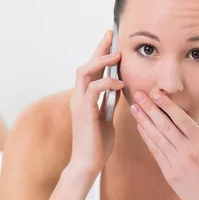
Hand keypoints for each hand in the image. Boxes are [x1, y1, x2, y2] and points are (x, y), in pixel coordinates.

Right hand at [68, 30, 124, 177]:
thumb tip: (119, 88)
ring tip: (117, 56)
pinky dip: (107, 83)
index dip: (100, 54)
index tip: (110, 40)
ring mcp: (79, 104)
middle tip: (111, 35)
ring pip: (85, 73)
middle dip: (99, 49)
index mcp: (84, 99)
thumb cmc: (98, 145)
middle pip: (86, 65)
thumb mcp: (107, 118)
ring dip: (101, 62)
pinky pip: (93, 90)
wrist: (87, 164)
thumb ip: (109, 102)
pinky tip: (120, 84)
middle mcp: (78, 98)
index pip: (91, 71)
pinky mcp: (84, 112)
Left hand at [130, 89, 198, 199]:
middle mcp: (187, 152)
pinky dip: (147, 139)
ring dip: (144, 122)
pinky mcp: (169, 173)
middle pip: (165, 126)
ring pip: (157, 138)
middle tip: (139, 95)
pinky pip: (156, 152)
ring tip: (134, 108)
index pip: (182, 119)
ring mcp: (176, 163)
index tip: (157, 93)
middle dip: (150, 109)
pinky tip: (141, 128)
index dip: (168, 105)